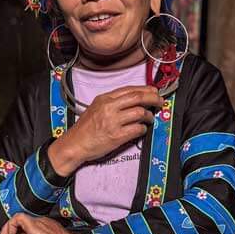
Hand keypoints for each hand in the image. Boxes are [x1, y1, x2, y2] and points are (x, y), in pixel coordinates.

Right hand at [48, 85, 162, 174]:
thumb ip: (113, 102)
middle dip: (153, 98)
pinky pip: (137, 129)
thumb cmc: (85, 128)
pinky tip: (142, 130)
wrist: (75, 144)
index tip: (154, 91)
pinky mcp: (117, 136)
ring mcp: (113, 122)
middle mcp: (109, 107)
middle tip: (160, 102)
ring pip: (140, 112)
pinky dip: (143, 129)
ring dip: (149, 116)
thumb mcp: (96, 107)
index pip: (130, 89)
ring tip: (149, 119)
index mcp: (105, 98)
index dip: (146, 89)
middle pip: (138, 97)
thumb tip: (133, 99)